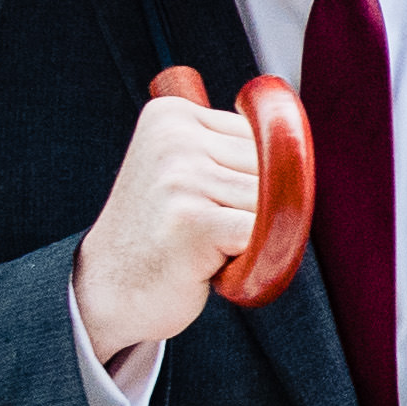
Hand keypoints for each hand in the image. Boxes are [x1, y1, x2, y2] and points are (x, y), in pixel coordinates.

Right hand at [71, 86, 262, 359]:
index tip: (208, 202)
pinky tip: (217, 264)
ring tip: (207, 247)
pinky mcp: (193, 220)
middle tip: (207, 232)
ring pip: (270, 200)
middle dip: (255, 206)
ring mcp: (180, 176)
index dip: (253, 179)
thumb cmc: (159, 235)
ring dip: (253, 234)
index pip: (260, 136)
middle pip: (270, 166)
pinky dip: (257, 256)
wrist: (106, 291)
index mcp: (171, 114)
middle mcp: (173, 137)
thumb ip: (228, 149)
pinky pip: (264, 231)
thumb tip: (300, 146)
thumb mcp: (183, 170)